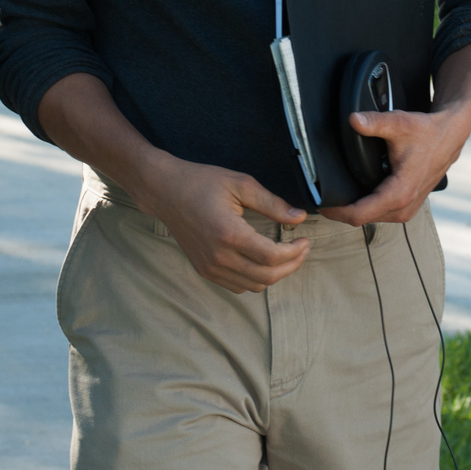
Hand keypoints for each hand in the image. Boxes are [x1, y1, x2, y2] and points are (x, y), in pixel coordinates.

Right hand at [139, 157, 309, 293]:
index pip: (273, 257)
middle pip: (267, 276)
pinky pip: (238, 286)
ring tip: (287, 255)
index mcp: (229, 234)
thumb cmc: (202, 182)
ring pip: (254, 285)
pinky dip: (256, 278)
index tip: (305, 239)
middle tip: (302, 248)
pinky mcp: (205, 270)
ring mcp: (210, 267)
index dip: (296, 252)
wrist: (165, 192)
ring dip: (276, 274)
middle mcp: (219, 257)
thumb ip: (273, 203)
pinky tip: (264, 261)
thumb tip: (300, 218)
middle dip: (292, 265)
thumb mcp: (241, 184)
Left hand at [321, 104, 470, 226]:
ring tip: (334, 195)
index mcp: (399, 193)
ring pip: (370, 218)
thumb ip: (375, 123)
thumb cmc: (427, 132)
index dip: (335, 211)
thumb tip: (354, 120)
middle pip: (361, 218)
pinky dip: (366, 206)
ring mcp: (407, 210)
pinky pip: (380, 213)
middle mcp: (404, 207)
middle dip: (340, 210)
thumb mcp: (399, 124)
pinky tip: (354, 194)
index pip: (358, 214)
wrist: (450, 136)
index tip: (319, 202)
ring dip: (352, 209)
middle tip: (320, 196)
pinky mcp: (408, 206)